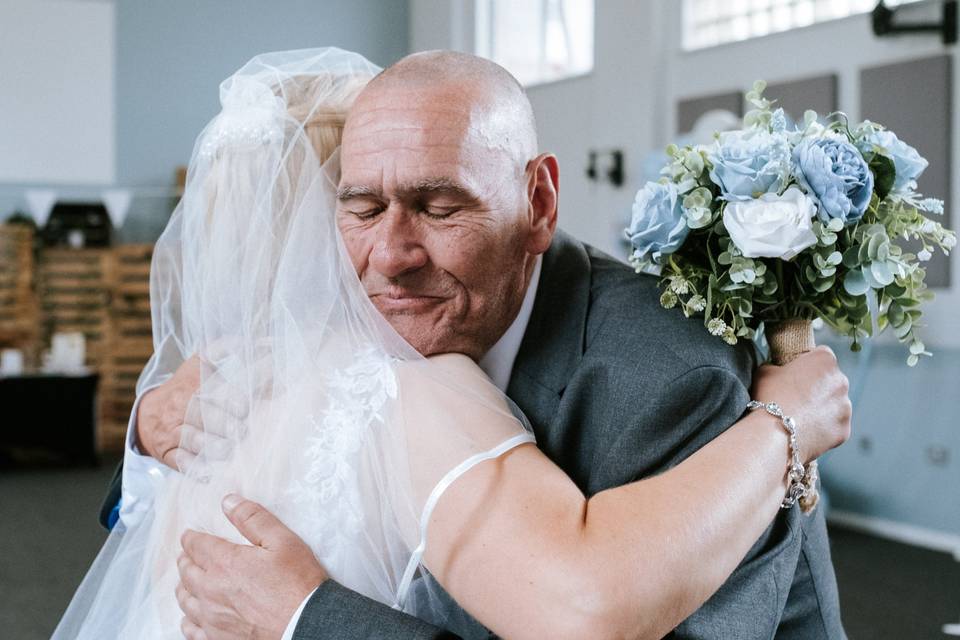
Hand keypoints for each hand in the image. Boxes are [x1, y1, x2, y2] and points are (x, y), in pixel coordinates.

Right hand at [135, 354, 237, 469]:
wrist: (147, 413)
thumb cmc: (185, 386)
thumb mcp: (200, 362)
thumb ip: (227, 348)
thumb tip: (263, 341)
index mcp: (192, 385)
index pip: (212, 391)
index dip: (231, 399)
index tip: (246, 405)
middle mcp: (181, 409)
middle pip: (203, 416)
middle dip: (224, 424)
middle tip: (241, 430)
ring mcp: (173, 433)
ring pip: (193, 441)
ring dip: (213, 447)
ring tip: (229, 450)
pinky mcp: (168, 454)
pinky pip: (181, 463)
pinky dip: (195, 469)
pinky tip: (210, 473)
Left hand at [177, 495, 327, 639]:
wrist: (306, 624)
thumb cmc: (298, 582)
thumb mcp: (282, 541)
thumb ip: (253, 519)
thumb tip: (229, 502)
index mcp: (225, 562)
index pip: (196, 545)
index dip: (191, 538)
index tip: (189, 535)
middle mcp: (211, 590)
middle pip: (186, 572)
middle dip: (185, 559)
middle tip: (187, 555)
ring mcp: (211, 618)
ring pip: (185, 600)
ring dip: (184, 586)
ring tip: (186, 581)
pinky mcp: (216, 638)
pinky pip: (190, 628)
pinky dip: (187, 618)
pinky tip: (191, 615)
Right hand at [751, 345, 851, 462]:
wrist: (774, 434)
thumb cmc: (770, 397)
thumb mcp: (765, 371)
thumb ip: (778, 367)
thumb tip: (779, 372)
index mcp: (824, 360)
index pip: (821, 354)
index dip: (807, 364)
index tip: (796, 374)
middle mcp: (841, 380)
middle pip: (831, 380)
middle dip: (818, 387)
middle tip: (797, 398)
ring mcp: (846, 406)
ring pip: (835, 404)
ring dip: (822, 408)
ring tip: (800, 418)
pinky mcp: (844, 429)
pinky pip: (835, 426)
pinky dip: (824, 428)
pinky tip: (806, 431)